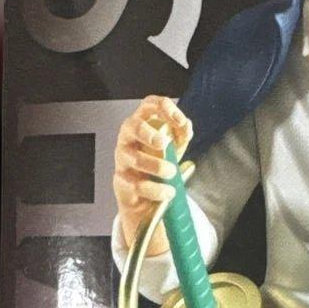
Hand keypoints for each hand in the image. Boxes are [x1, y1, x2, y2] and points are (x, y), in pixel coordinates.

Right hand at [113, 95, 193, 253]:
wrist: (145, 201)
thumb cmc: (157, 168)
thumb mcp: (173, 150)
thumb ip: (181, 137)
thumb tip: (187, 127)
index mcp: (143, 125)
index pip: (148, 105)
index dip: (164, 108)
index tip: (181, 122)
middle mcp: (129, 138)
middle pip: (132, 126)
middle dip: (148, 132)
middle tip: (164, 144)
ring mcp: (123, 159)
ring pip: (134, 158)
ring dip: (156, 165)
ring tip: (171, 173)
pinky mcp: (121, 181)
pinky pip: (136, 184)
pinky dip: (156, 189)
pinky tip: (168, 192)